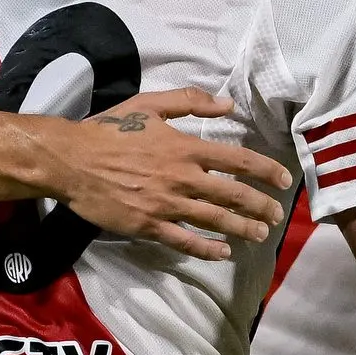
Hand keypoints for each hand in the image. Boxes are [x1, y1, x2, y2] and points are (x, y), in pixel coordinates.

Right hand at [48, 88, 293, 261]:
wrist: (71, 160)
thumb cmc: (110, 130)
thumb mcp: (150, 104)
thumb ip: (191, 101)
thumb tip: (228, 105)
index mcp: (186, 148)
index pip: (238, 160)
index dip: (266, 171)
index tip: (284, 180)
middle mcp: (182, 178)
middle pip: (233, 195)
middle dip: (260, 207)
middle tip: (276, 215)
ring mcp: (166, 205)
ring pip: (214, 221)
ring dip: (242, 229)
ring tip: (260, 235)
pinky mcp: (148, 226)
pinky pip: (185, 241)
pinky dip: (207, 249)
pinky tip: (223, 253)